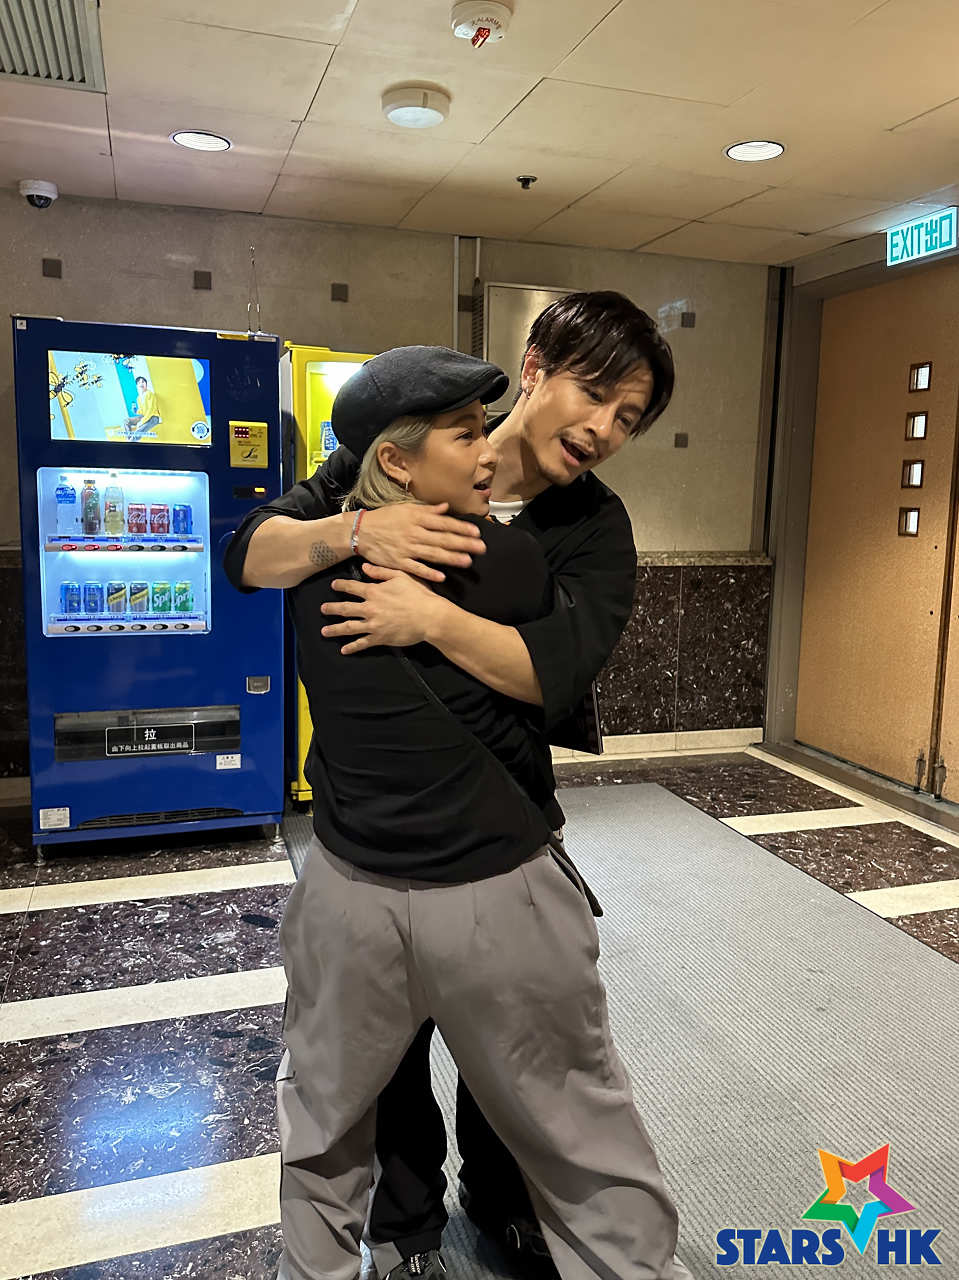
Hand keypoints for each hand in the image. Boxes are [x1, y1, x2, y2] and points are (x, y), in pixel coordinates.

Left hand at [321, 565, 445, 652]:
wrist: (429, 616)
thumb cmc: (418, 595)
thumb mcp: (401, 576)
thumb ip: (381, 572)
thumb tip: (365, 567)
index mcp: (374, 592)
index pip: (352, 587)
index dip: (341, 586)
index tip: (333, 586)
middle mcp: (370, 608)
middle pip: (345, 609)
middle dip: (332, 609)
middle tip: (322, 610)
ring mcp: (373, 625)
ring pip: (349, 628)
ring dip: (335, 630)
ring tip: (324, 632)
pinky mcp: (380, 638)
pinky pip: (363, 643)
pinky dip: (352, 647)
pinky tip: (344, 650)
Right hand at [355, 503, 483, 582]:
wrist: (361, 531)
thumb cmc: (385, 519)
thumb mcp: (406, 509)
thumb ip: (427, 510)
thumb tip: (446, 508)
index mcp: (417, 518)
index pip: (444, 523)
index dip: (462, 527)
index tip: (477, 531)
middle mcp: (414, 533)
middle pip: (443, 538)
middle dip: (464, 543)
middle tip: (481, 548)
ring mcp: (406, 548)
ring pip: (433, 553)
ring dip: (451, 558)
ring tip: (468, 561)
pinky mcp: (398, 562)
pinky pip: (416, 568)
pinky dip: (428, 572)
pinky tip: (442, 576)